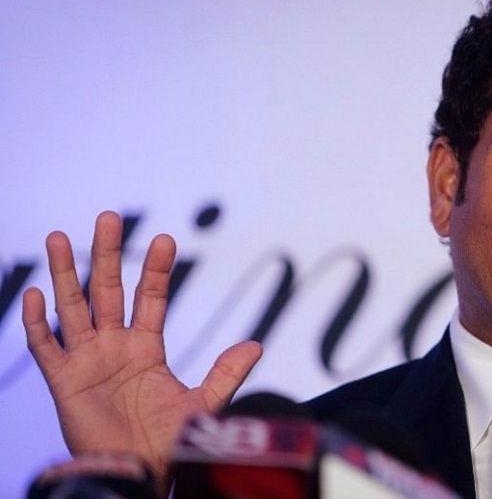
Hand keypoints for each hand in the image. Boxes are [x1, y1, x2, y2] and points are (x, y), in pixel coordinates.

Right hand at [21, 211, 261, 488]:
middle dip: (108, 255)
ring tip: (59, 237)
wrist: (140, 474)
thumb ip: (226, 373)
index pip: (151, 298)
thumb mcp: (203, 405)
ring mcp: (86, 362)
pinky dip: (38, 322)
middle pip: (107, 291)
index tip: (166, 239)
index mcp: (146, 348)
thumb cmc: (170, 445)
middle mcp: (114, 348)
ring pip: (72, 308)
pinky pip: (46, 347)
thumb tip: (256, 344)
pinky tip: (37, 294)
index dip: (157, 270)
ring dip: (65, 274)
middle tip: (109, 217)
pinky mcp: (64, 383)